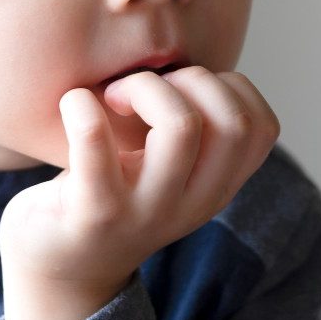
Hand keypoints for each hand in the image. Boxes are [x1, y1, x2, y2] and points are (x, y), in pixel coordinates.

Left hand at [0, 66, 279, 319]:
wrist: (57, 263)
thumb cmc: (112, 188)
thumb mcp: (169, 168)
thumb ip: (194, 126)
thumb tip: (186, 56)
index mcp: (216, 187)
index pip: (263, 127)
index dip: (229, 86)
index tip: (183, 89)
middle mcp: (192, 204)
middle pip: (233, 122)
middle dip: (192, 78)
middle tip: (145, 89)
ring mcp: (145, 213)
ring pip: (182, 126)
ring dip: (143, 87)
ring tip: (112, 96)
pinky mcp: (92, 215)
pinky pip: (95, 143)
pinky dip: (81, 106)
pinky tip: (74, 104)